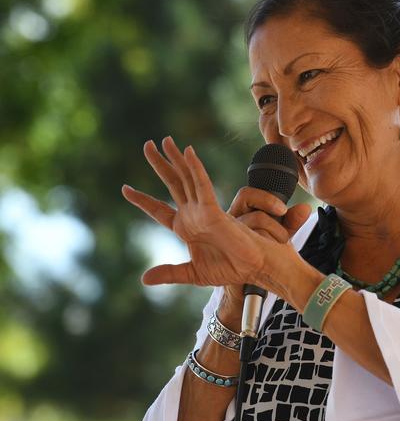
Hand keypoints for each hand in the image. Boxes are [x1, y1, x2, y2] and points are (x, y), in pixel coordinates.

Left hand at [122, 136, 306, 287]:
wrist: (253, 268)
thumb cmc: (230, 269)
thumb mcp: (192, 273)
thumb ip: (169, 273)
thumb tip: (143, 279)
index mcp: (186, 228)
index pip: (159, 210)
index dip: (143, 200)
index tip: (125, 189)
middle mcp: (193, 214)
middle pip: (172, 183)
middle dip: (159, 164)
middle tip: (147, 145)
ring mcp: (203, 209)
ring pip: (186, 178)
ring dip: (176, 159)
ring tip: (165, 140)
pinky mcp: (214, 209)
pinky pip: (202, 186)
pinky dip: (195, 169)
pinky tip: (187, 153)